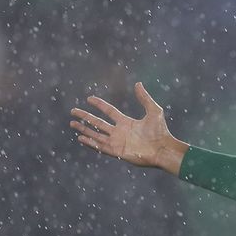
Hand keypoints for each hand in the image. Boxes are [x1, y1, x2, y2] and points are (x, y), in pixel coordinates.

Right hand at [70, 82, 184, 172]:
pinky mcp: (116, 152)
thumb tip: (138, 83)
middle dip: (85, 117)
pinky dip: (90, 142)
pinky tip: (80, 138)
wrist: (163, 149)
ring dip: (84, 129)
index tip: (89, 98)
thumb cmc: (161, 131)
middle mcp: (119, 132)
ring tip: (72, 123)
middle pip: (98, 123)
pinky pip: (100, 146)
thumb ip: (145, 98)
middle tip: (73, 111)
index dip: (99, 105)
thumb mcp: (154, 111)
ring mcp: (117, 142)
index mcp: (126, 122)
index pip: (109, 111)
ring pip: (96, 134)